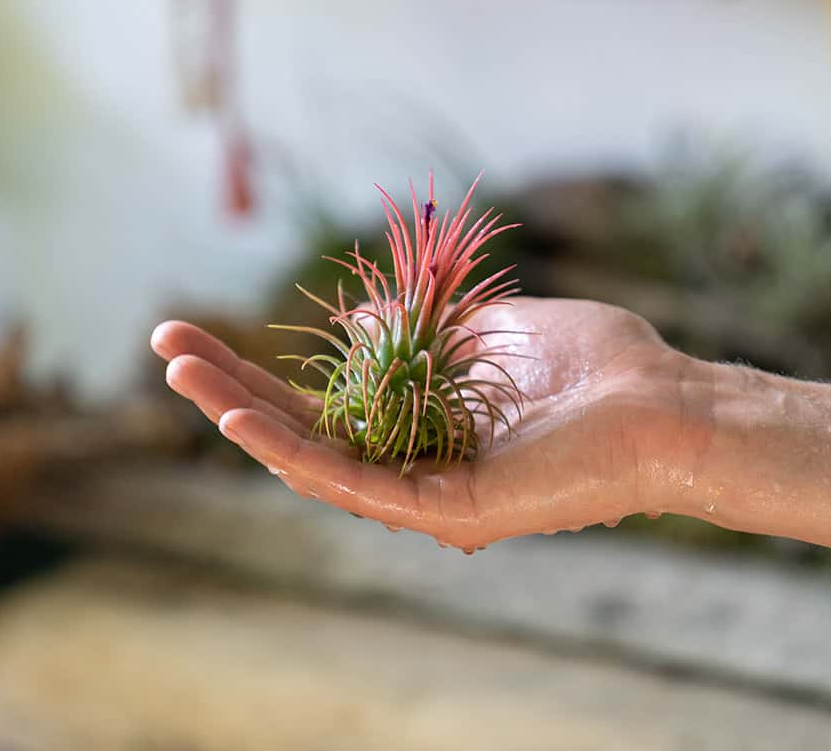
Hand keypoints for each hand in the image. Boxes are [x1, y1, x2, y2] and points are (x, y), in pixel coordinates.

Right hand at [152, 298, 712, 552]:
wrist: (667, 405)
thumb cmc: (596, 368)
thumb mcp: (489, 328)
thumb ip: (421, 327)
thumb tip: (361, 319)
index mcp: (422, 428)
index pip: (321, 401)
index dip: (259, 368)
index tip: (202, 330)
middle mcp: (414, 469)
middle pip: (302, 431)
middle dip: (230, 388)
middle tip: (163, 345)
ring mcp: (427, 495)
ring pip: (312, 461)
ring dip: (240, 415)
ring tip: (180, 372)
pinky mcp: (449, 510)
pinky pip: (357, 484)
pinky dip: (295, 453)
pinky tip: (242, 419)